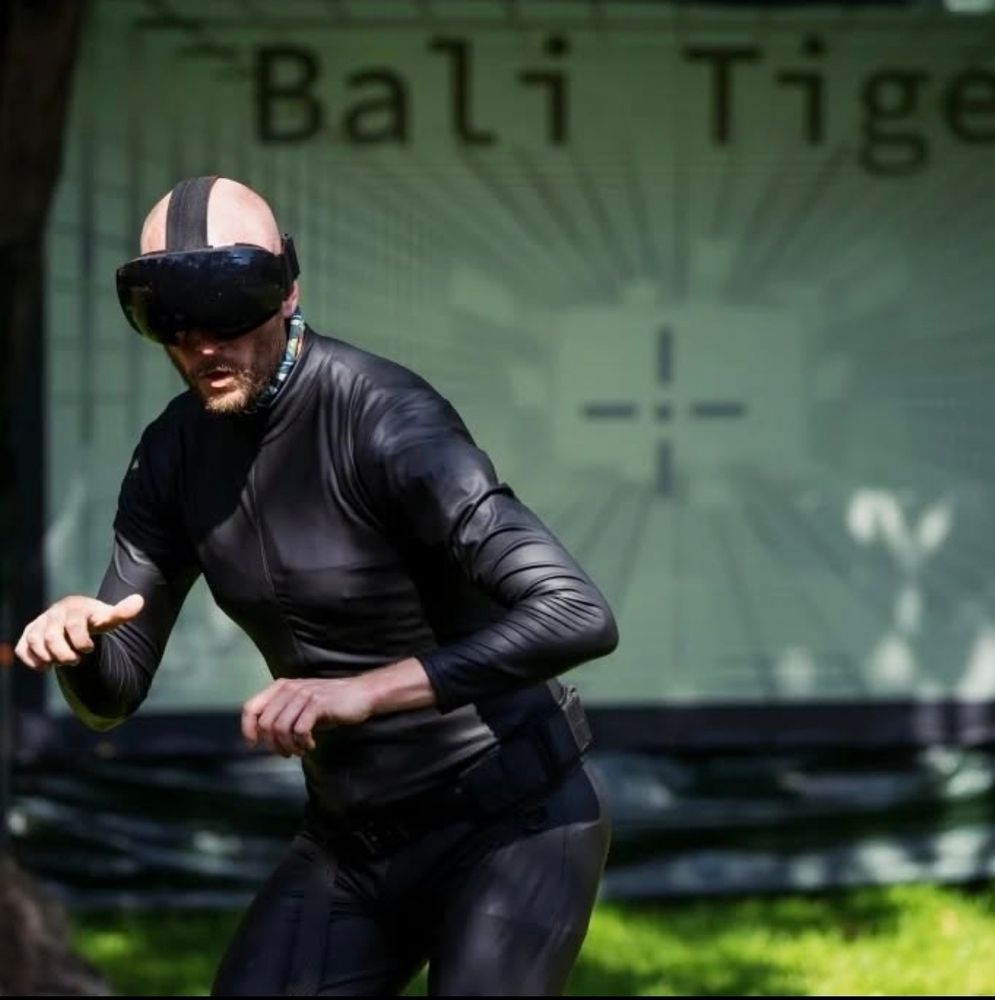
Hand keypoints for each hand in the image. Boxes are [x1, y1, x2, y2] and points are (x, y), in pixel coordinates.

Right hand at [14, 594, 144, 670]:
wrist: (76, 620)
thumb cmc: (94, 620)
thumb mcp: (108, 617)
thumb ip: (122, 612)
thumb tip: (140, 600)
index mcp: (75, 608)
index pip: (75, 624)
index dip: (82, 641)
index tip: (89, 649)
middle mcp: (54, 614)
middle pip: (52, 636)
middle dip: (65, 654)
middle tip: (76, 660)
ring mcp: (39, 624)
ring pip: (35, 641)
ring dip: (49, 657)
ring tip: (63, 662)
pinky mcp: (28, 634)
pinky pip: (22, 648)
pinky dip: (32, 659)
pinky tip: (45, 667)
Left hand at [241, 677, 374, 757]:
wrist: (360, 694)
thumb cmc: (329, 704)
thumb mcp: (300, 705)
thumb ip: (280, 714)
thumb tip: (259, 736)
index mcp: (280, 687)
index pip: (250, 707)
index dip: (247, 729)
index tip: (254, 744)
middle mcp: (289, 688)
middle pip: (265, 723)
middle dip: (272, 745)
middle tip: (286, 753)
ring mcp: (304, 695)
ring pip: (281, 728)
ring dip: (289, 746)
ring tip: (300, 750)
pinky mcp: (318, 703)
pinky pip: (300, 730)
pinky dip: (303, 743)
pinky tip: (311, 745)